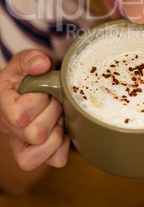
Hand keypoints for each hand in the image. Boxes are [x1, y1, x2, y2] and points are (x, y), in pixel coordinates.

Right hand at [0, 50, 69, 170]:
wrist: (25, 85)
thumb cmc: (26, 73)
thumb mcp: (27, 59)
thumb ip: (33, 58)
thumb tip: (41, 66)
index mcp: (3, 103)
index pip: (20, 115)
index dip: (39, 102)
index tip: (44, 90)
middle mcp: (8, 127)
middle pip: (34, 133)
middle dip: (53, 113)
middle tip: (54, 101)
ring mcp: (20, 143)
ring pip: (40, 153)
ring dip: (57, 132)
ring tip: (57, 117)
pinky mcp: (35, 153)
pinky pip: (54, 160)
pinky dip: (63, 146)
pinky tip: (62, 129)